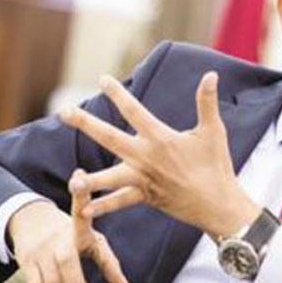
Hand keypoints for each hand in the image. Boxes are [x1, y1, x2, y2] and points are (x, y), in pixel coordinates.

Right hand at [7, 169, 129, 282]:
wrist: (30, 220)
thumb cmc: (71, 231)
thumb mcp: (91, 238)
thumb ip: (108, 261)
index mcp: (76, 225)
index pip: (79, 209)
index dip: (81, 195)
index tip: (79, 178)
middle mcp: (57, 236)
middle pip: (65, 261)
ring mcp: (40, 250)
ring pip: (48, 281)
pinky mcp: (26, 262)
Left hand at [59, 72, 259, 238]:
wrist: (218, 203)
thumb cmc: (216, 165)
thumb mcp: (213, 130)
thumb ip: (207, 102)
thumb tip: (211, 74)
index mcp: (160, 138)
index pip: (134, 110)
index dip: (117, 93)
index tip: (102, 79)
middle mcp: (146, 157)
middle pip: (109, 137)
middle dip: (85, 123)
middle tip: (64, 111)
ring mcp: (143, 178)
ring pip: (110, 177)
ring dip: (90, 178)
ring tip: (72, 178)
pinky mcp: (145, 196)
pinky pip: (121, 201)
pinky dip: (104, 205)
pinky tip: (85, 209)